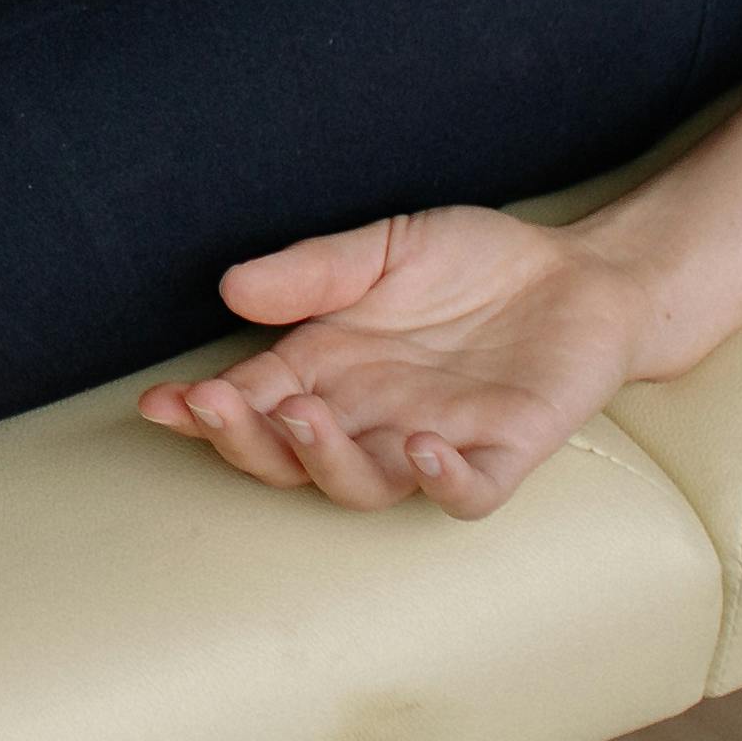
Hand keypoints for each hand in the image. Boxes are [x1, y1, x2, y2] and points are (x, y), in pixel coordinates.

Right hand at [133, 207, 653, 518]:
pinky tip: (424, 449)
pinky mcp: (505, 450)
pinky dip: (445, 482)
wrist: (581, 272)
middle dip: (245, 440)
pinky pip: (470, 491)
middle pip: (290, 458)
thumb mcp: (384, 248)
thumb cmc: (474, 264)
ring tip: (304, 416)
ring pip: (364, 485)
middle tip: (216, 406)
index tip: (160, 402)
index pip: (252, 405)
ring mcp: (435, 440)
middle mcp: (370, 418)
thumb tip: (232, 286)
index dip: (203, 411)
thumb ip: (315, 269)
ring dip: (326, 461)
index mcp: (329, 372)